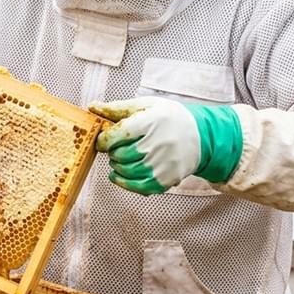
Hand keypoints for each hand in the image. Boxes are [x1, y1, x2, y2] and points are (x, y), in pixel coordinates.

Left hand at [90, 97, 242, 194]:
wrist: (201, 136)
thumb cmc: (170, 118)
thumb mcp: (146, 106)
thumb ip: (117, 108)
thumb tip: (92, 107)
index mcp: (149, 122)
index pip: (115, 135)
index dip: (103, 139)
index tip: (103, 140)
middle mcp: (156, 144)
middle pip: (119, 155)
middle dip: (112, 152)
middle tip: (115, 148)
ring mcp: (161, 164)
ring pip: (125, 171)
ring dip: (116, 166)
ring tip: (120, 159)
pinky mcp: (165, 180)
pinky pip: (137, 187)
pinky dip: (123, 183)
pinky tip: (120, 175)